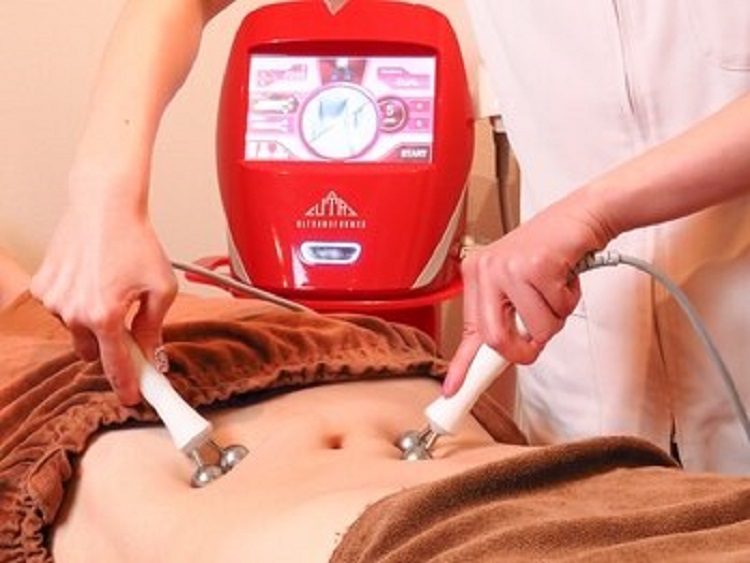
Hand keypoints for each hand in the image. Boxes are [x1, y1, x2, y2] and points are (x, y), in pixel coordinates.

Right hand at [31, 193, 176, 404]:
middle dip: (109, 345)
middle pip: (92, 351)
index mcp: (105, 316)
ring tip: (109, 285)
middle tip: (125, 324)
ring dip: (92, 319)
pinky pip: (61, 306)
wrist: (104, 206)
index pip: (116, 365)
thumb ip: (154, 326)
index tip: (132, 398)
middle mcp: (73, 312)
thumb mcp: (161, 287)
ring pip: (75, 328)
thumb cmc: (135, 241)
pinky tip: (91, 276)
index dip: (126, 385)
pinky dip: (76, 299)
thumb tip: (150, 353)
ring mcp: (54, 300)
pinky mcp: (42, 286)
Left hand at [444, 197, 610, 395]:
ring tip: (555, 289)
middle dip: (522, 350)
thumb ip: (507, 318)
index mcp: (477, 275)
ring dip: (555, 317)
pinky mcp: (537, 265)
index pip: (468, 330)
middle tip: (535, 344)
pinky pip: (556, 309)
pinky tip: (565, 277)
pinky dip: (569, 300)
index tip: (453, 389)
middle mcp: (486, 269)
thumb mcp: (518, 284)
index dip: (462, 365)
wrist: (580, 216)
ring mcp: (509, 266)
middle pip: (496, 338)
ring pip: (535, 328)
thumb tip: (504, 357)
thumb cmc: (551, 252)